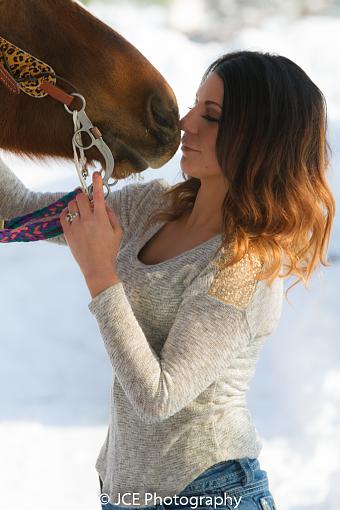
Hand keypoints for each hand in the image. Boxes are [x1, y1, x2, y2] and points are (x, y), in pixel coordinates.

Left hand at [60, 172, 121, 297]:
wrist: (97, 268)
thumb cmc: (109, 251)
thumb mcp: (118, 233)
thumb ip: (112, 216)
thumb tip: (106, 205)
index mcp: (101, 219)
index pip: (99, 195)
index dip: (97, 182)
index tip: (96, 174)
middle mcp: (87, 220)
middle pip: (81, 197)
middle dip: (84, 196)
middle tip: (88, 200)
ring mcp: (76, 226)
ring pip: (71, 205)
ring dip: (76, 204)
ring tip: (80, 211)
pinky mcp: (68, 233)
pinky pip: (63, 216)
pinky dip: (67, 213)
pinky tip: (72, 216)